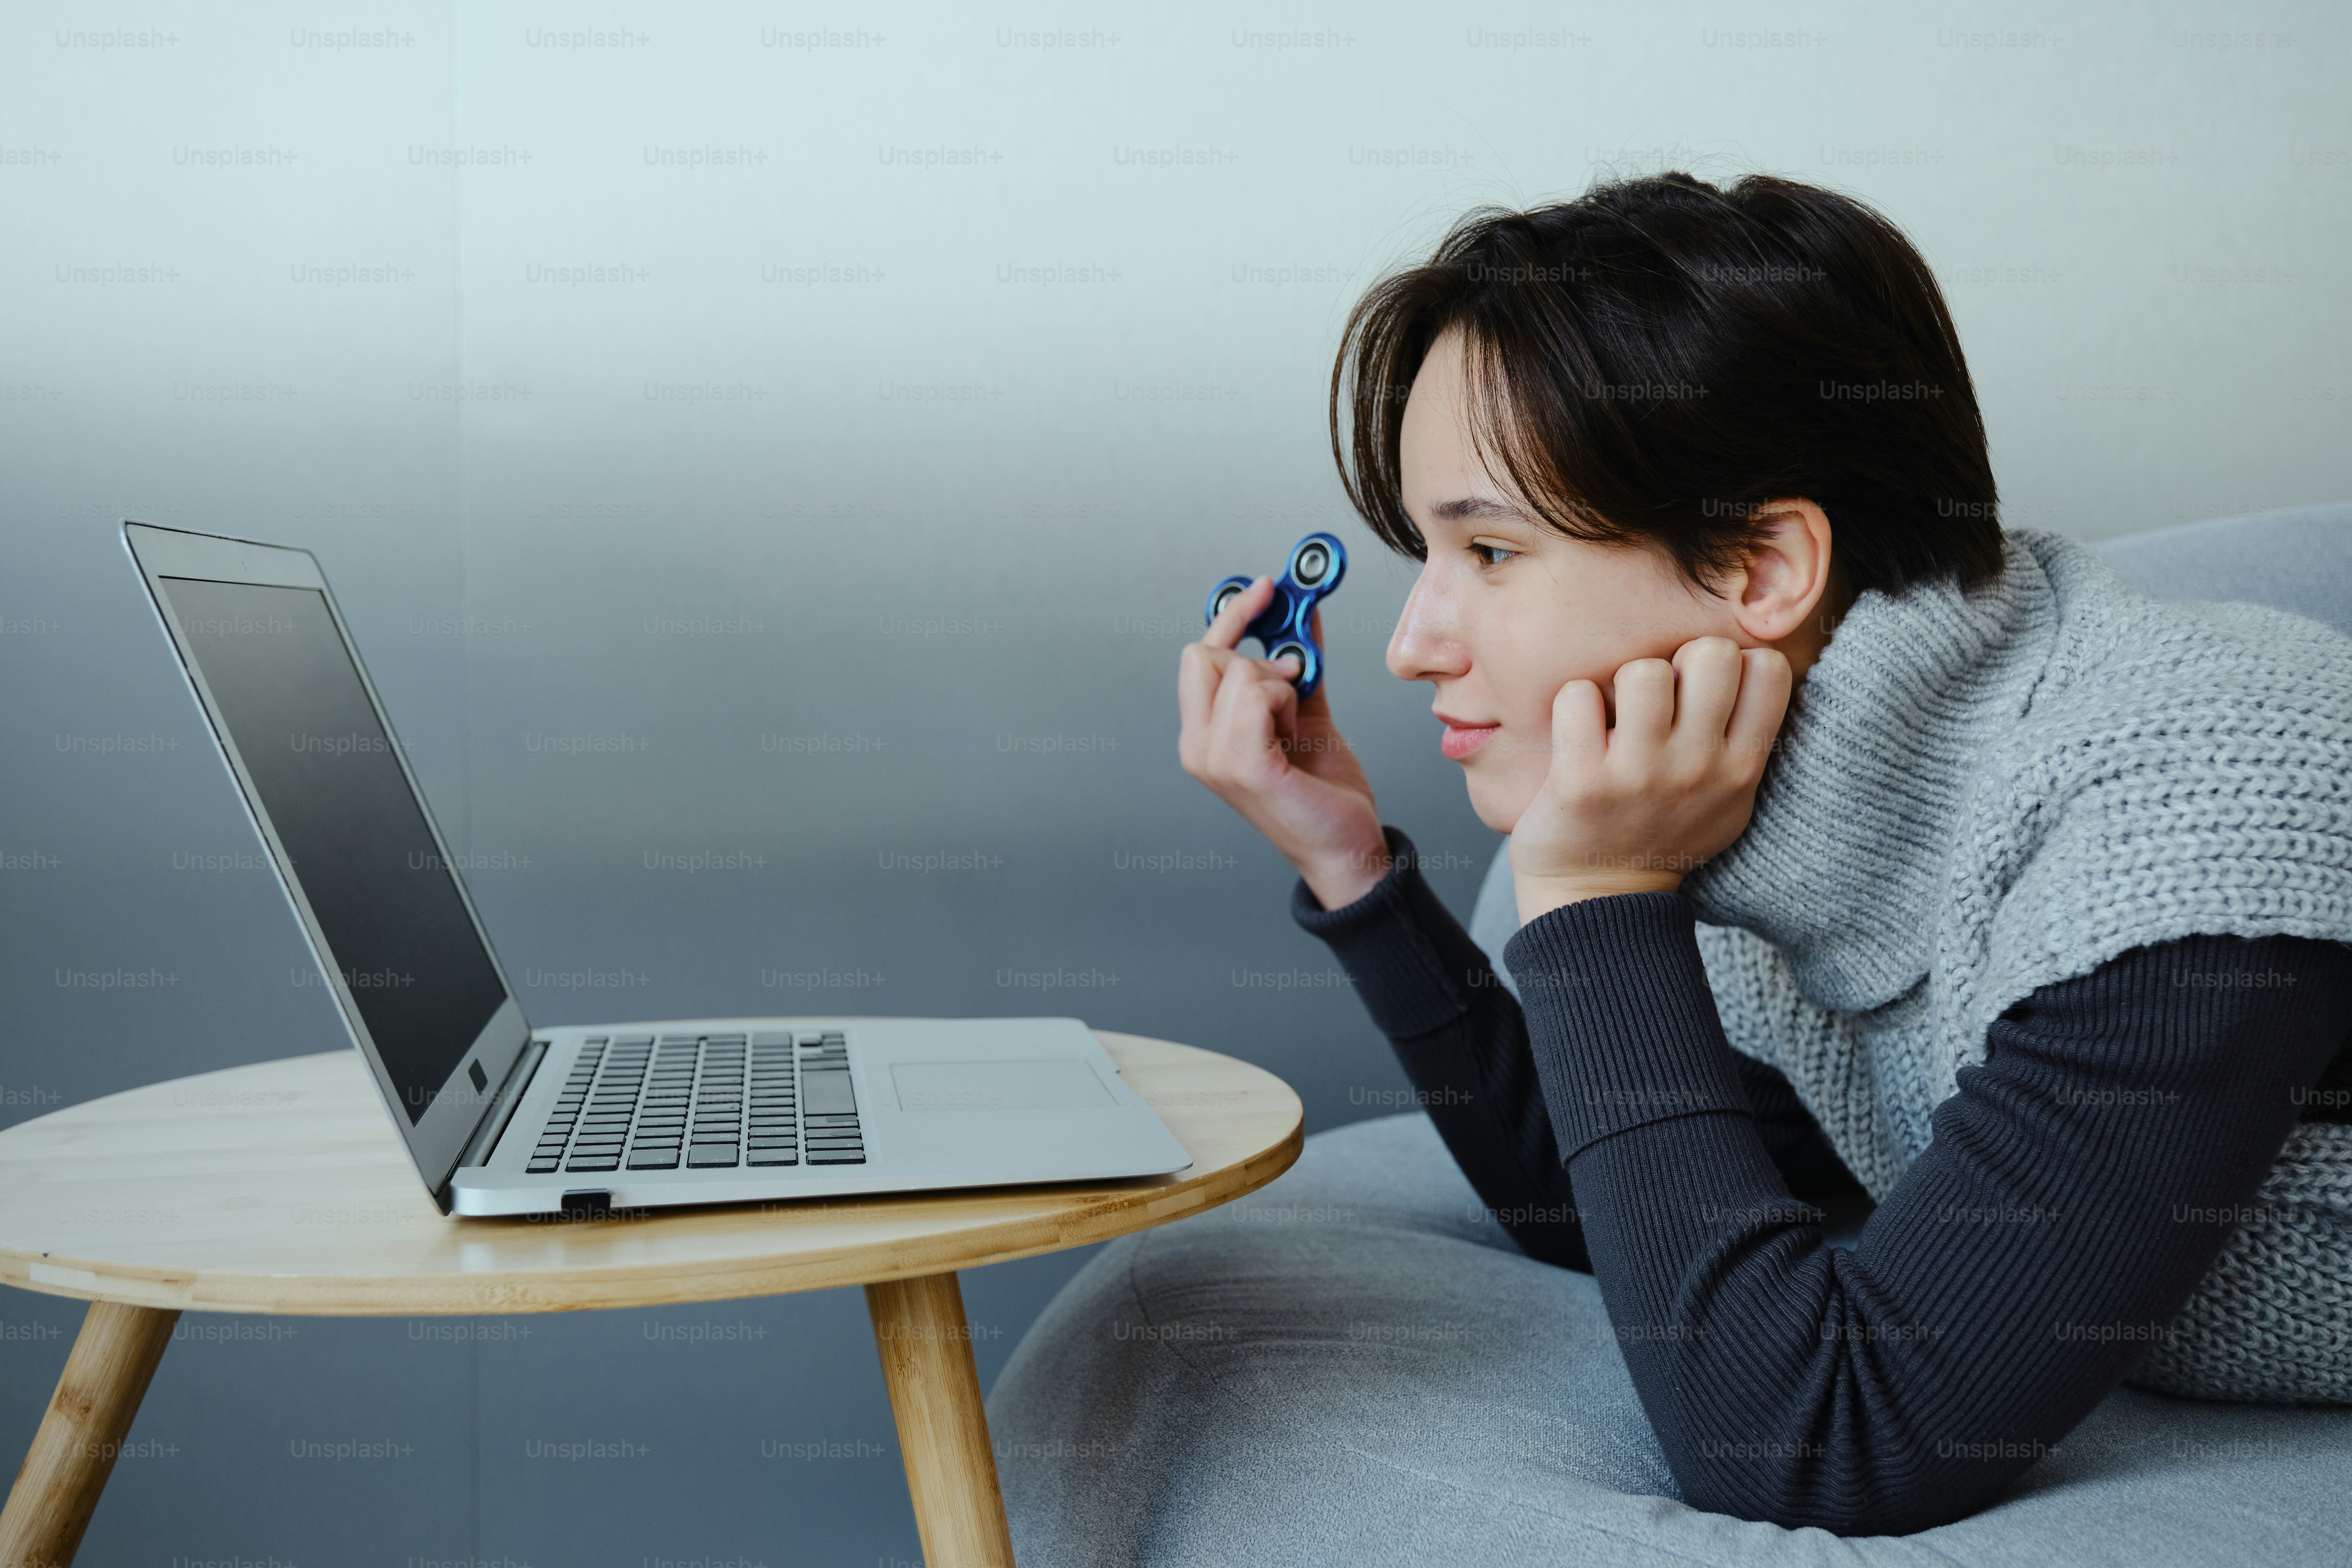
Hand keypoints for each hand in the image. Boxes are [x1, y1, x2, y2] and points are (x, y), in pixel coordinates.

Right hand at [1178, 575, 1388, 908]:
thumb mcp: (1307, 712)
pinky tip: (1295, 732)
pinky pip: (1256, 695)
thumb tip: (1305, 612)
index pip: (1198, 654)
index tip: (1267, 589)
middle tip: (1290, 691)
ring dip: (1280, 687)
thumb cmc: (1322, 791)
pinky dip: (1285, 701)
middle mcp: (1197, 747)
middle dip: (1257, 660)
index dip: (1233, 614)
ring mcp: (1213, 759)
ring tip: (1293, 727)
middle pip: (1207, 655)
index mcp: (1204, 734)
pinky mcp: (1242, 766)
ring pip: (1238, 671)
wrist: (1345, 846)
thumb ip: (1298, 663)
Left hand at [1509, 636, 1791, 922]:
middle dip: (1681, 660)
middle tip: (1660, 696)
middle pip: (1711, 653)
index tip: (1708, 689)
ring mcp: (1640, 774)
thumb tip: (1760, 665)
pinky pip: (1578, 695)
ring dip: (1623, 682)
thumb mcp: (1728, 801)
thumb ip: (1748, 741)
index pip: (1770, 669)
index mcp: (1740, 770)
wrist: (1597, 901)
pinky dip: (1573, 704)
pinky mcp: (1582, 780)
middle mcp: (1698, 768)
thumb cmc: (1663, 835)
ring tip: (1617, 715)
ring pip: (1644, 670)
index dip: (1736, 662)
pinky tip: (1578, 732)